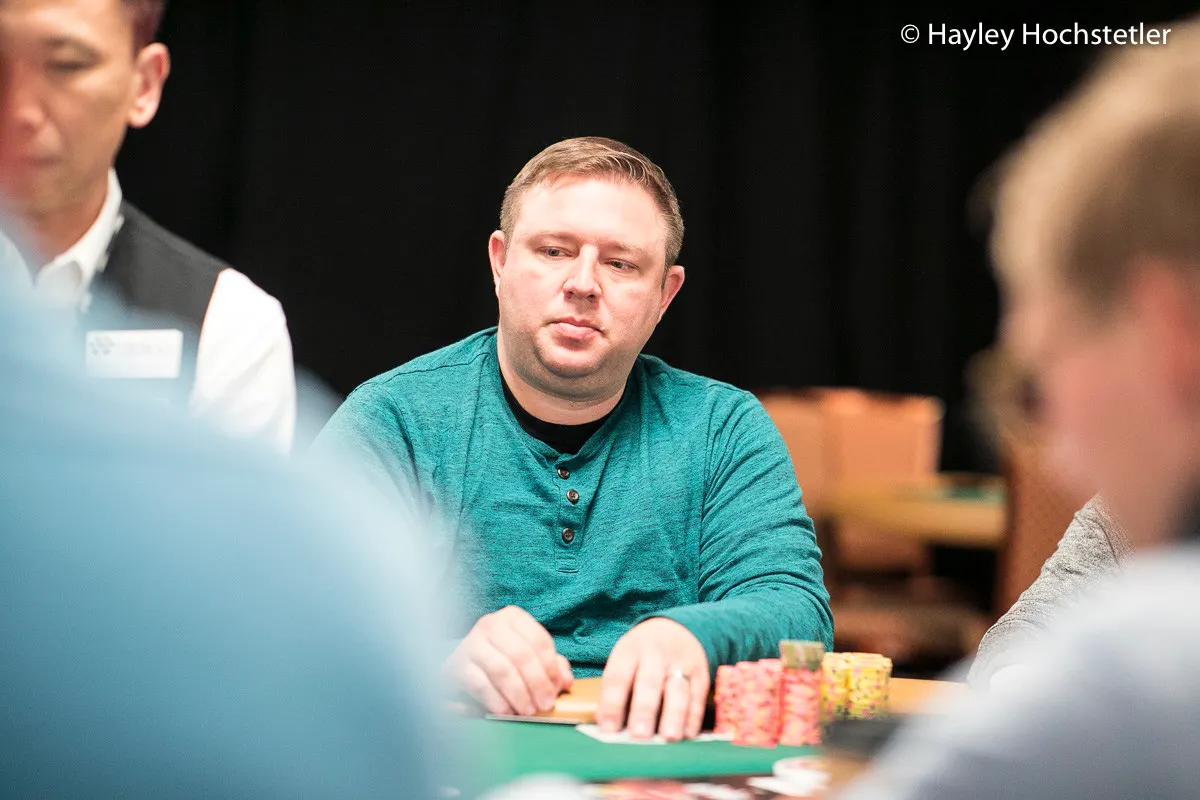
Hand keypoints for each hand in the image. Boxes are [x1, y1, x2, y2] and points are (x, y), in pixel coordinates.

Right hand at [445, 606, 572, 715]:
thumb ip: (551, 665)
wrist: (465, 663)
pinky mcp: (457, 666)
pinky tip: (508, 712)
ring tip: (529, 711)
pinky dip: (498, 702)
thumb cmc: (503, 657)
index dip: (551, 667)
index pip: (539, 640)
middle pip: (521, 655)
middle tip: (545, 704)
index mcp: (513, 618)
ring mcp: (472, 644)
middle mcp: (490, 625)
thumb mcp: (528, 654)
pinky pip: (481, 686)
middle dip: (537, 683)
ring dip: (519, 695)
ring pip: (502, 670)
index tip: (558, 688)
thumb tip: (565, 681)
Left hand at [596, 618, 709, 741]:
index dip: (612, 704)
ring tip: (669, 737)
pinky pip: (698, 697)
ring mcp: (681, 664)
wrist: (676, 628)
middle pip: (649, 683)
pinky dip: (694, 717)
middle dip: (644, 710)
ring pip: (678, 691)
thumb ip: (616, 691)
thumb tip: (610, 729)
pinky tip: (687, 735)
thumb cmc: (641, 656)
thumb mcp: (624, 660)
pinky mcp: (701, 675)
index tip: (609, 729)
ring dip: (674, 715)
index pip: (618, 678)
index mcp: (629, 652)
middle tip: (639, 735)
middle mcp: (655, 655)